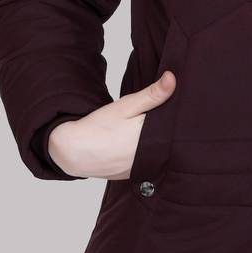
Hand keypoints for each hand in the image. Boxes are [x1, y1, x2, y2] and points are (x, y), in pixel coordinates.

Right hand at [48, 70, 177, 178]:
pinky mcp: (134, 174)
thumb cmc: (98, 127)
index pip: (174, 125)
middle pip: (168, 139)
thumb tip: (172, 78)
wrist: (73, 151)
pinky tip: (142, 144)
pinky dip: (147, 152)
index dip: (177, 114)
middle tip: (163, 114)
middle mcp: (150, 155)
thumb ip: (152, 94)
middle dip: (167, 127)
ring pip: (159, 151)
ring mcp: (143, 167)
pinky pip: (148, 161)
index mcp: (152, 137)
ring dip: (158, 142)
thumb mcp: (126, 106)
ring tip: (152, 129)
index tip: (178, 104)